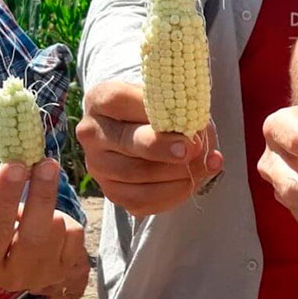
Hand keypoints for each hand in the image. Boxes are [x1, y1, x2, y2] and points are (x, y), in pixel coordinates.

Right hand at [0, 160, 88, 298]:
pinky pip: (76, 233)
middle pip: (33, 236)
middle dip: (41, 195)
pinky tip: (48, 222)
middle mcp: (8, 278)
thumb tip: (17, 169)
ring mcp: (40, 277)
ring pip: (57, 230)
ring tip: (33, 208)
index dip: (5, 197)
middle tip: (46, 163)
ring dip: (49, 208)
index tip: (16, 166)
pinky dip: (66, 219)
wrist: (1, 249)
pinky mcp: (65, 270)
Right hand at [77, 81, 222, 215]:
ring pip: (137, 174)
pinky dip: (173, 193)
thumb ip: (181, 111)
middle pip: (128, 142)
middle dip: (165, 147)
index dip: (155, 111)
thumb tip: (197, 137)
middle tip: (192, 149)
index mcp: (101, 99)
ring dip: (177, 172)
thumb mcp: (169, 99)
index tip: (185, 120)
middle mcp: (93, 133)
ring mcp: (99, 165)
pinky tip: (192, 181)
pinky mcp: (112, 191)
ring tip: (205, 164)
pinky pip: (142, 199)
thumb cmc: (161, 110)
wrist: (147, 133)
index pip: (120, 100)